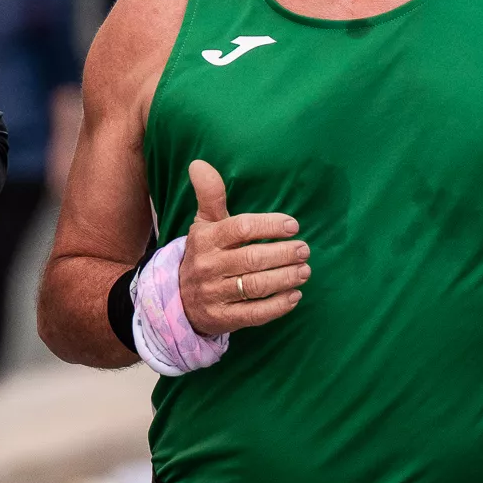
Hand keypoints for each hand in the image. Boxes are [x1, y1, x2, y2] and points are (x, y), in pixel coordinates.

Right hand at [177, 160, 310, 337]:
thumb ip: (210, 195)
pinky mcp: (222, 319)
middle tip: (304, 250)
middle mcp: (208, 267)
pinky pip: (254, 314)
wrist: (177, 299)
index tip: (293, 225)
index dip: (269, 226)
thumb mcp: (204, 225)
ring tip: (304, 271)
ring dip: (285, 278)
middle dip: (283, 254)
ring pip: (255, 285)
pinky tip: (294, 296)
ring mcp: (214, 294)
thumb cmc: (204, 254)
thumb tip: (199, 163)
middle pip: (252, 258)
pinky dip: (278, 305)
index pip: (240, 229)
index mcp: (206, 240)